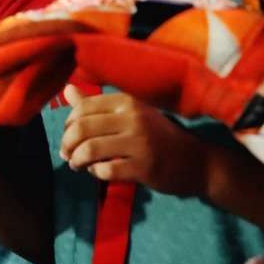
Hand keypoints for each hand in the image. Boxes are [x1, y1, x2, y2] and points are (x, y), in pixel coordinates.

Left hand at [59, 85, 204, 195]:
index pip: (83, 107)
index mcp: (127, 101)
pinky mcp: (144, 167)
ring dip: (77, 160)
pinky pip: (106, 171)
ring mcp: (140, 142)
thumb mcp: (131, 115)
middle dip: (67, 143)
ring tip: (77, 165)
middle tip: (66, 154)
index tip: (68, 135)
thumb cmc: (158, 136)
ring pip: (90, 150)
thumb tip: (66, 90)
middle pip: (82, 128)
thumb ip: (97, 105)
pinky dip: (96, 173)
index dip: (68, 123)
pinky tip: (99, 172)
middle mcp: (133, 117)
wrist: (197, 162)